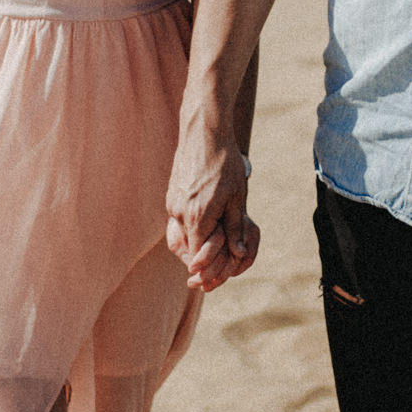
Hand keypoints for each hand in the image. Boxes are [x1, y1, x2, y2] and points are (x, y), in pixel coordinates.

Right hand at [166, 123, 261, 291]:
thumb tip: (239, 253)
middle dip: (199, 260)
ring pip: (180, 235)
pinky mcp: (171, 194)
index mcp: (197, 216)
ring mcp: (172, 203)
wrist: (203, 132)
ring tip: (210, 245)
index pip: (198, 256)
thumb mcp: (237, 198)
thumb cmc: (225, 163)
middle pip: (185, 249)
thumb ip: (235, 228)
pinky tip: (203, 224)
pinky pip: (178, 221)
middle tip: (211, 269)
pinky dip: (189, 228)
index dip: (207, 269)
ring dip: (194, 243)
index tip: (213, 279)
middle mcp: (179, 212)